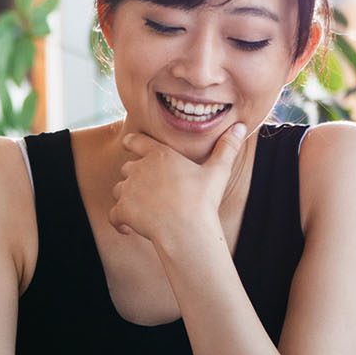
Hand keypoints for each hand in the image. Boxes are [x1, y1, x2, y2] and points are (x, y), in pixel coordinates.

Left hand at [109, 124, 246, 253]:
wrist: (186, 228)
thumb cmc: (202, 199)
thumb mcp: (218, 171)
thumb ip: (227, 148)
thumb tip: (242, 126)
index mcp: (159, 154)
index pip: (135, 141)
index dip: (132, 143)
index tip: (129, 145)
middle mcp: (139, 168)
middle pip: (127, 168)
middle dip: (135, 178)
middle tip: (151, 192)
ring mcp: (128, 189)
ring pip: (119, 190)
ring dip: (127, 198)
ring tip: (144, 210)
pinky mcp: (122, 209)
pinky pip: (114, 214)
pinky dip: (120, 221)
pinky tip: (129, 229)